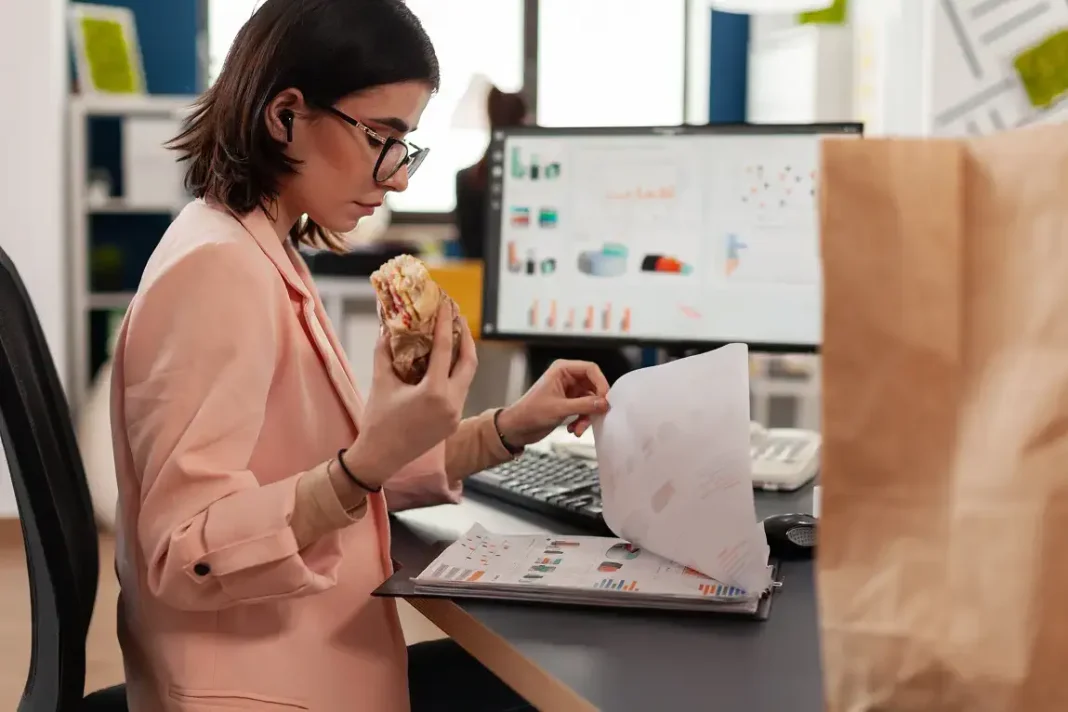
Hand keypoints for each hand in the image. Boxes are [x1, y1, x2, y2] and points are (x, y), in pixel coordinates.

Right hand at [345, 302, 477, 486]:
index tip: (447, 304)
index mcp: (435, 393)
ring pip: (467, 377)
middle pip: (469, 362)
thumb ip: (385, 352)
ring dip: (462, 356)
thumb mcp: (380, 382)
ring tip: (452, 337)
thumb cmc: (377, 421)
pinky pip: (460, 391)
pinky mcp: (452, 422)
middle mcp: (451, 403)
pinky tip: (444, 364)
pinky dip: (455, 374)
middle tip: (456, 318)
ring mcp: (455, 415)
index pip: (446, 349)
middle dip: (465, 338)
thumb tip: (387, 328)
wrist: (379, 459)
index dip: (446, 323)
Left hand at [496, 360, 609, 447]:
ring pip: (590, 400)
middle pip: (593, 386)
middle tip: (596, 416)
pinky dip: (582, 420)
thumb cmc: (529, 413)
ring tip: (579, 428)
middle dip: (594, 404)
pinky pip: (584, 410)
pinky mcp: (569, 404)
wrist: (516, 429)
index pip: (591, 369)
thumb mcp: (559, 409)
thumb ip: (584, 405)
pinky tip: (575, 429)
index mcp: (562, 370)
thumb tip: (604, 403)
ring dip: (587, 416)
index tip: (605, 399)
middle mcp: (567, 378)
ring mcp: (568, 391)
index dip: (601, 383)